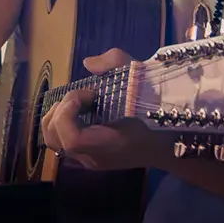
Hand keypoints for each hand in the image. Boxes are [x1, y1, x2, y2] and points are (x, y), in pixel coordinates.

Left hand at [40, 48, 158, 171]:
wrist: (170, 141)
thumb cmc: (158, 110)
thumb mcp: (142, 77)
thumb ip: (115, 63)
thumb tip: (88, 63)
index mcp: (110, 145)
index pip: (73, 140)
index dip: (69, 113)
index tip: (88, 93)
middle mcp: (94, 157)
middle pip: (55, 138)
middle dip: (61, 110)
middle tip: (83, 96)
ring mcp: (88, 159)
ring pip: (53, 140)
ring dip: (58, 115)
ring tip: (79, 102)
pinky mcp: (86, 156)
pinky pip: (61, 140)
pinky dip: (62, 121)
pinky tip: (82, 109)